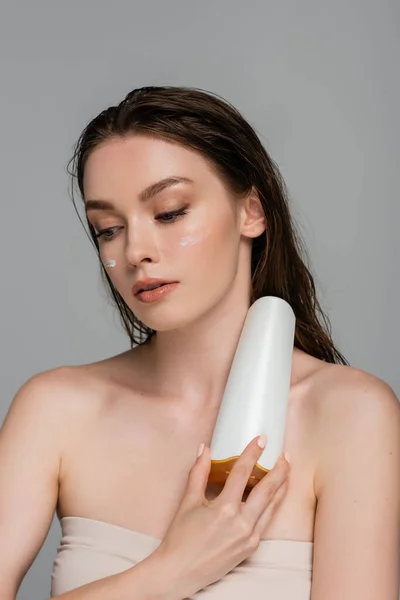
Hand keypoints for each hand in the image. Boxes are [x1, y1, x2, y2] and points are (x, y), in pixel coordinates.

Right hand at [152, 435, 289, 597]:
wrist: (178, 572)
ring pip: (272, 507)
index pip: (242, 473)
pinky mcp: (251, 548)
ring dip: (281, 488)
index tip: (261, 439)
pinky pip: (266, 522)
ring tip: (286, 472)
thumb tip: (204, 449)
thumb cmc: (180, 538)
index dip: (253, 453)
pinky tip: (274, 497)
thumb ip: (198, 473)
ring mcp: (249, 537)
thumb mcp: (188, 502)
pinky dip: (272, 507)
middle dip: (279, 470)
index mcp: (225, 509)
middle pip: (268, 490)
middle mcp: (241, 523)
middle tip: (285, 455)